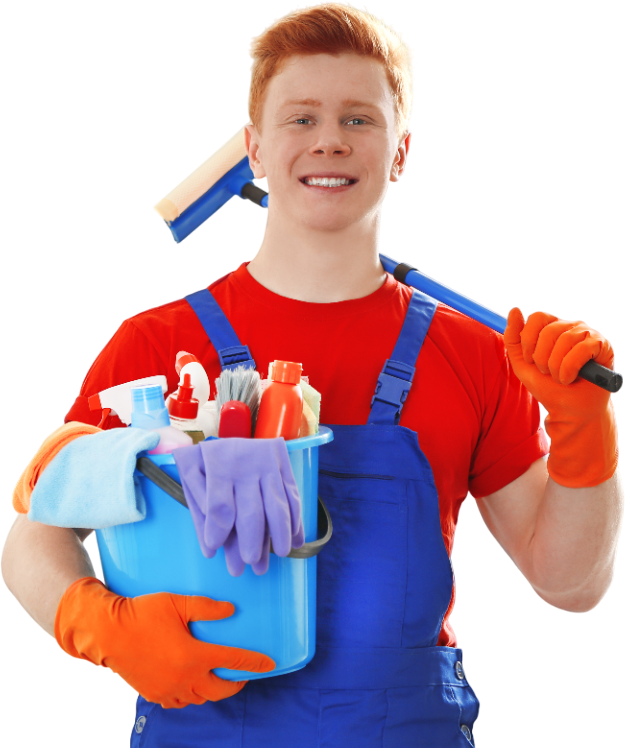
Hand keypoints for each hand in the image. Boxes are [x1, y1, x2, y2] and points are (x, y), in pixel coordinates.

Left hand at [173, 438, 304, 576]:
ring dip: (280, 533)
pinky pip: (293, 494)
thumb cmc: (207, 459)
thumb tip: (211, 549)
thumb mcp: (191, 475)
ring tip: (281, 554)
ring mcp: (268, 463)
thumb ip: (199, 510)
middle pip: (251, 511)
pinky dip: (296, 518)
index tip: (215, 550)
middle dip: (252, 541)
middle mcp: (245, 464)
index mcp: (217, 466)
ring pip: (277, 504)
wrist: (228, 426)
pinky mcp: (284, 463)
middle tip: (251, 563)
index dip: (217, 531)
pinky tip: (296, 538)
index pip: (220, 506)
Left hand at [503, 308, 614, 417]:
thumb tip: (515, 310)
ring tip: (560, 378)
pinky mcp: (602, 345)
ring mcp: (588, 334)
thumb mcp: (523, 364)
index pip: (538, 317)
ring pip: (565, 340)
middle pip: (549, 330)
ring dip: (556, 367)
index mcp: (553, 328)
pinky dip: (569, 369)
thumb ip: (514, 338)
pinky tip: (571, 378)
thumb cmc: (548, 386)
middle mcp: (571, 326)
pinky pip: (581, 349)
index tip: (529, 360)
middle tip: (546, 372)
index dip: (529, 340)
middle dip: (541, 358)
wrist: (569, 410)